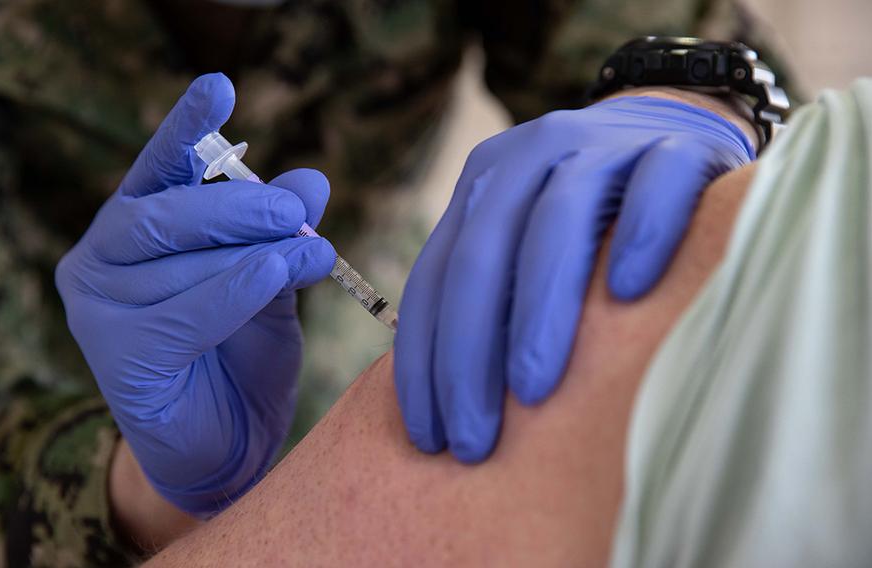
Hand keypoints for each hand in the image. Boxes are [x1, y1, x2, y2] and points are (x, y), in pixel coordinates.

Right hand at [55, 73, 335, 515]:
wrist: (226, 446)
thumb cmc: (242, 355)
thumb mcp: (270, 283)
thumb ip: (281, 236)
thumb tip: (312, 179)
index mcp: (135, 229)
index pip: (159, 170)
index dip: (187, 128)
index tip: (219, 86)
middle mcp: (101, 259)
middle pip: (166, 213)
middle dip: (239, 206)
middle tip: (295, 209)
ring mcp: (99, 309)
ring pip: (180, 263)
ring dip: (253, 255)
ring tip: (310, 251)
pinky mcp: (117, 357)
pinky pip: (184, 314)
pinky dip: (234, 292)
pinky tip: (274, 277)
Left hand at [395, 93, 755, 461]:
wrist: (677, 126)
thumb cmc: (596, 215)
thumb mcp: (528, 240)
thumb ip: (492, 293)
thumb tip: (451, 397)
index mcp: (484, 184)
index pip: (435, 276)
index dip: (423, 359)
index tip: (431, 436)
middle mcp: (531, 155)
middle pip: (482, 255)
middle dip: (467, 354)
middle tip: (475, 439)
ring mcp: (603, 144)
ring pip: (556, 222)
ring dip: (538, 309)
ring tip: (532, 391)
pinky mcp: (677, 145)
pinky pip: (656, 185)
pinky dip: (640, 234)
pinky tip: (627, 291)